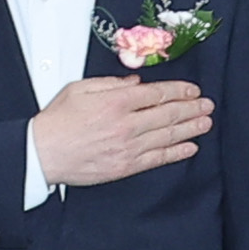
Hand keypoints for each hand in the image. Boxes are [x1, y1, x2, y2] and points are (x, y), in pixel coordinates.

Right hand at [32, 74, 210, 187]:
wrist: (41, 154)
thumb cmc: (57, 121)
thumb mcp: (79, 89)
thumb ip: (111, 83)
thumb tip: (136, 83)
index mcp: (115, 102)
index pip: (157, 94)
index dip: (180, 91)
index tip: (193, 90)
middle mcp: (126, 124)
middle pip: (168, 114)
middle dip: (192, 108)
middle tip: (207, 105)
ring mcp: (127, 147)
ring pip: (167, 136)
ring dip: (191, 128)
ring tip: (205, 123)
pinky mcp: (125, 166)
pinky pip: (157, 159)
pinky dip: (176, 153)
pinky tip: (190, 147)